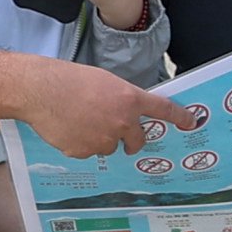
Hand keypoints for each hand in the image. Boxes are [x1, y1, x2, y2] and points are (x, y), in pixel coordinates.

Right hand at [8, 58, 199, 159]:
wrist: (40, 90)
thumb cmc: (69, 79)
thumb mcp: (105, 82)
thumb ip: (122, 99)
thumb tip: (127, 113)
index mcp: (129, 99)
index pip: (163, 109)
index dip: (180, 117)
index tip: (191, 123)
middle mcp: (122, 122)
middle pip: (138, 140)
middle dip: (133, 141)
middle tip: (125, 138)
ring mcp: (104, 139)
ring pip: (110, 146)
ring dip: (101, 138)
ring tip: (79, 120)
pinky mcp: (85, 152)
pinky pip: (88, 152)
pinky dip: (81, 143)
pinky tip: (68, 128)